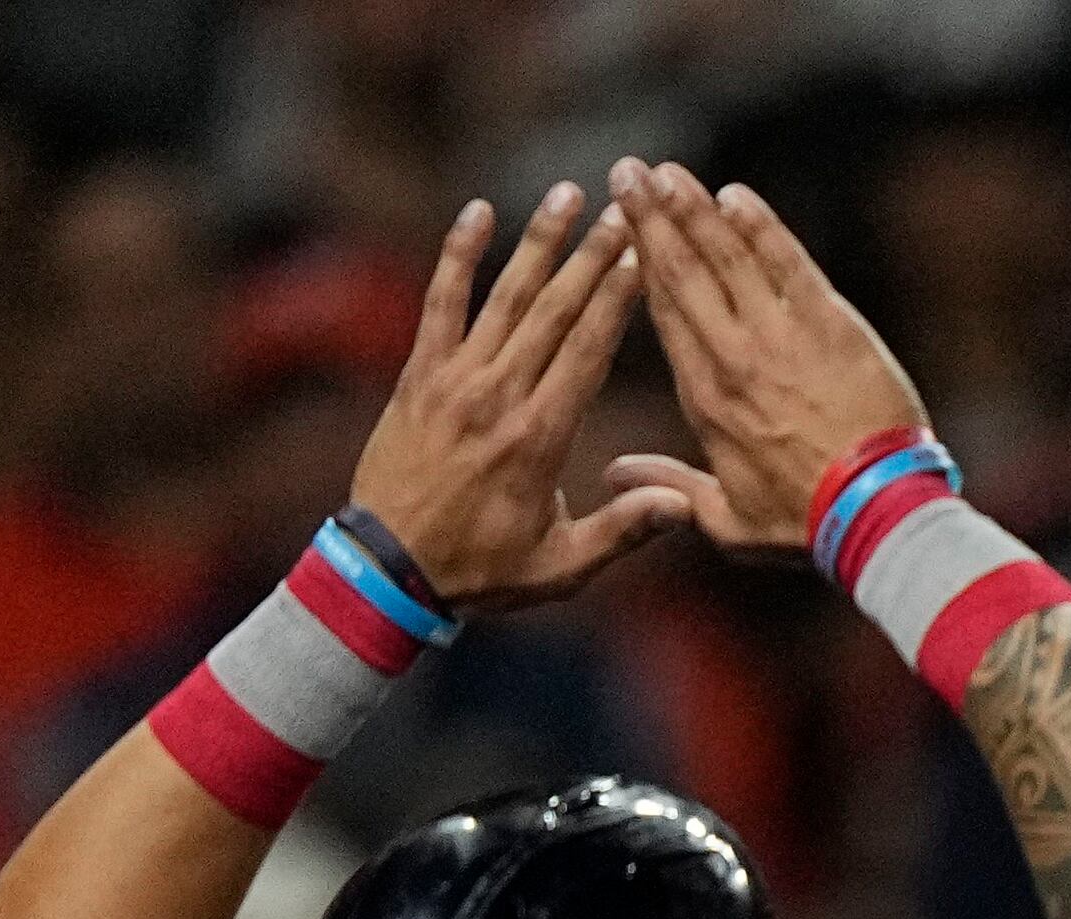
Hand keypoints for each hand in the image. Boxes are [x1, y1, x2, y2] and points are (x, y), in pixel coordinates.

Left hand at [347, 188, 687, 614]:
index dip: (618, 298)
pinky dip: (457, 256)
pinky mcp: (419, 375)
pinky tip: (478, 212)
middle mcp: (499, 397)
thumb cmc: (482, 572)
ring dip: (539, 242)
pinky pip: (439, 302)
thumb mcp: (561, 567)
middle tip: (624, 209)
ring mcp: (455, 380)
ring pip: (505, 296)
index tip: (645, 255)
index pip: (588, 350)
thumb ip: (621, 530)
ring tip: (569, 194)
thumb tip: (681, 506)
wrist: (389, 571)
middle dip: (593, 256)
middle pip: (555, 311)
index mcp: (541, 438)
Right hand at [597, 157, 926, 555]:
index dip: (639, 264)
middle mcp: (732, 359)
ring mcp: (779, 337)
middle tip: (626, 172)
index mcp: (705, 400)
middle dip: (650, 218)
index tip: (618, 227)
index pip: (664, 314)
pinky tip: (734, 196)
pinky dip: (760, 227)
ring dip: (693, 210)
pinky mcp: (829, 323)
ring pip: (724, 258)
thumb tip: (613, 475)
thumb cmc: (806, 525)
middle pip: (682, 274)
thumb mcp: (728, 523)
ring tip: (665, 172)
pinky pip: (786, 262)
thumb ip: (671, 489)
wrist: (875, 514)